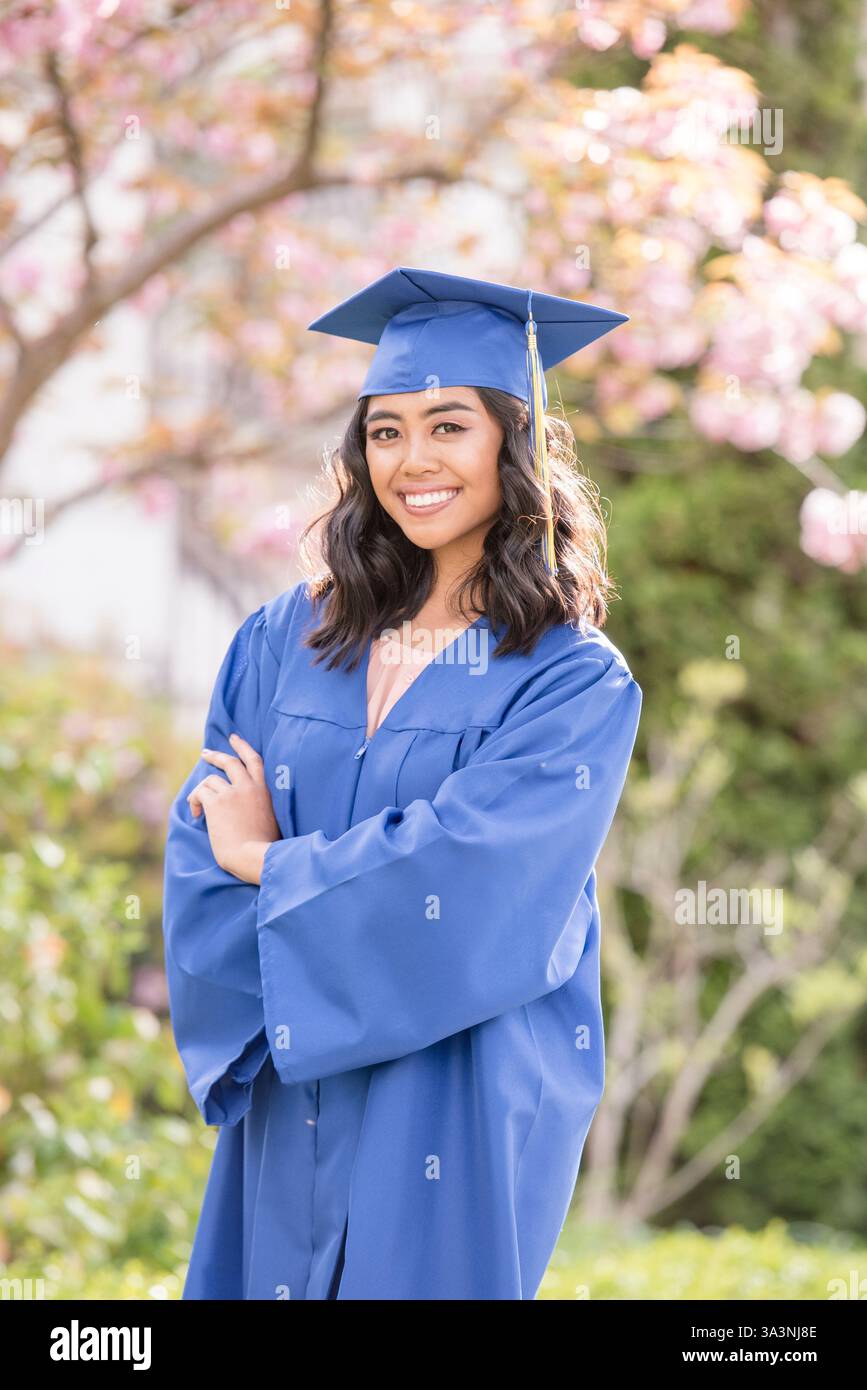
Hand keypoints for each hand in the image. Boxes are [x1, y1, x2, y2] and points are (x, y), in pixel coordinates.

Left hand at [187, 732, 280, 883]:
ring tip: (198, 806)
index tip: (233, 738)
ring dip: (201, 792)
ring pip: (209, 780)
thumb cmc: (264, 849)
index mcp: (264, 791)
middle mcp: (248, 787)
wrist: (256, 858)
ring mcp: (232, 793)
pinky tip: (196, 815)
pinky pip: (199, 794)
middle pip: (229, 761)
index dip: (242, 747)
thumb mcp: (270, 822)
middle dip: (215, 755)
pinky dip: (194, 803)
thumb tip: (247, 811)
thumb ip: (260, 809)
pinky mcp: (216, 803)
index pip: (254, 760)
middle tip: (205, 754)